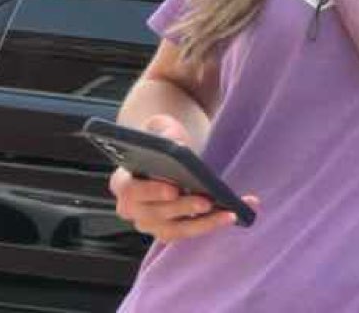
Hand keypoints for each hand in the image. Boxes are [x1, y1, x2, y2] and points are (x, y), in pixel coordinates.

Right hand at [108, 114, 257, 240]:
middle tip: (207, 201)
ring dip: (203, 223)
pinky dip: (213, 224)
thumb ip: (164, 129)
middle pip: (155, 214)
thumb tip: (175, 142)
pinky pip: (191, 231)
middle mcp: (132, 209)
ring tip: (229, 213)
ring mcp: (150, 223)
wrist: (169, 157)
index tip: (173, 189)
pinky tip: (236, 213)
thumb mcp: (161, 127)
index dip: (151, 192)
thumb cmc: (162, 141)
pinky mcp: (171, 230)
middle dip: (183, 208)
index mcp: (122, 183)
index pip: (131, 191)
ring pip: (175, 230)